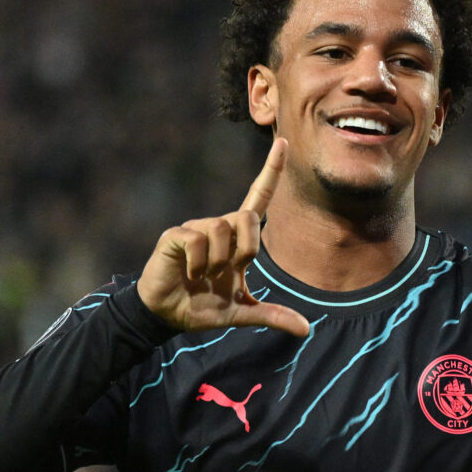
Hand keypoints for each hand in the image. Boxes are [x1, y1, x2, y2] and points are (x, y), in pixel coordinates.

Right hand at [136, 137, 308, 335]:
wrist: (167, 316)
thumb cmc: (201, 306)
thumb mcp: (240, 312)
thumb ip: (272, 315)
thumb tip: (305, 329)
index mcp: (237, 239)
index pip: (258, 198)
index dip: (272, 172)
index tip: (284, 143)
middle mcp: (219, 227)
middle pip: (247, 217)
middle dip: (246, 249)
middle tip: (228, 272)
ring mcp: (196, 229)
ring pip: (222, 229)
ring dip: (217, 262)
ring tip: (202, 276)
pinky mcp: (175, 235)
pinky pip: (197, 241)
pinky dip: (197, 264)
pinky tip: (188, 274)